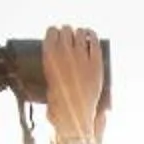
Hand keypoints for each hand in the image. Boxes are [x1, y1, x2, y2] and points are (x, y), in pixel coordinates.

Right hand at [42, 25, 107, 140]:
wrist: (72, 114)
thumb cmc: (58, 99)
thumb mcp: (47, 78)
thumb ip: (51, 62)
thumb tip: (56, 49)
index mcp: (49, 55)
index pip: (51, 31)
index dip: (55, 32)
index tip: (57, 34)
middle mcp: (64, 52)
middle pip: (66, 29)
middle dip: (67, 33)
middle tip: (69, 38)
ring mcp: (81, 57)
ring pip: (80, 33)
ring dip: (80, 34)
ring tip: (81, 37)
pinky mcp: (96, 63)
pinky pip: (94, 41)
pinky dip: (92, 36)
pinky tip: (91, 35)